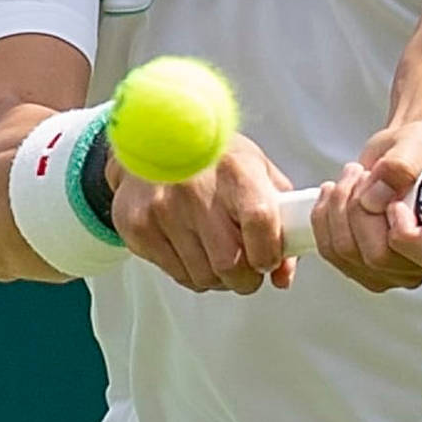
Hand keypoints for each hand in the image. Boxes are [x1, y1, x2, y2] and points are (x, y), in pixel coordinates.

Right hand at [111, 132, 296, 294]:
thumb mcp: (258, 173)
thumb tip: (283, 275)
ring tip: (218, 254)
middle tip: (247, 269)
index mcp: (236, 170)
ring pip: (203, 277)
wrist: (153, 142)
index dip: (269, 253)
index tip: (269, 261)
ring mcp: (164, 209)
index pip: (260, 221)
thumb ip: (281, 220)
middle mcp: (197, 189)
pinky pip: (177, 275)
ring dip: (218, 278)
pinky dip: (192, 273)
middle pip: (229, 263)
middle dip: (245, 278)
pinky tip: (194, 249)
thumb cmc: (215, 161)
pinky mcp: (139, 227)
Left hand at [309, 119, 421, 292]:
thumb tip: (374, 196)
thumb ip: (402, 166)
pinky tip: (335, 195)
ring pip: (347, 252)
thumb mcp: (417, 146)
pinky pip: (331, 251)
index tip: (394, 202)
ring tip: (352, 178)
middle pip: (378, 256)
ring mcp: (392, 270)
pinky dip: (325, 217)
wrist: (403, 160)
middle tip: (364, 176)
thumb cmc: (419, 155)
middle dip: (360, 208)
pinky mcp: (362, 268)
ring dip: (340, 207)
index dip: (405, 231)